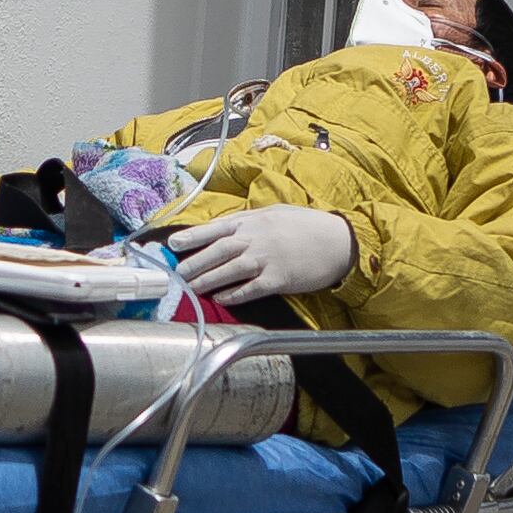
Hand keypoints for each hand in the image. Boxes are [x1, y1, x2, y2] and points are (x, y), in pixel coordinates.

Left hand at [166, 204, 356, 304]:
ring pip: (230, 270)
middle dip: (194, 261)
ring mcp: (268, 259)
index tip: (173, 243)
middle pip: (218, 250)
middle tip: (176, 272)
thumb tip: (227, 227)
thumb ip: (250, 220)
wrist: (340, 241)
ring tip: (191, 288)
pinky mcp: (279, 279)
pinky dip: (234, 294)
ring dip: (207, 280)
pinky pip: (251, 289)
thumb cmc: (308, 226)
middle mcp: (257, 238)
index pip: (216, 228)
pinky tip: (221, 298)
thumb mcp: (276, 213)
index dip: (193, 236)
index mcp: (255, 221)